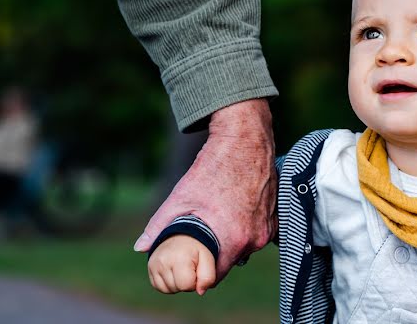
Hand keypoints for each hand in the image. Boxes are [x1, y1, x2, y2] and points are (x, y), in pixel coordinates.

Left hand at [135, 98, 276, 284]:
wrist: (245, 139)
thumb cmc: (214, 166)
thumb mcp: (182, 195)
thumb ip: (160, 224)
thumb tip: (141, 247)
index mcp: (233, 238)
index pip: (214, 277)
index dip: (199, 276)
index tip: (190, 267)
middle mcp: (255, 237)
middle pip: (230, 262)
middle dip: (214, 257)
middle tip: (200, 243)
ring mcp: (267, 227)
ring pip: (244, 247)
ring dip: (231, 241)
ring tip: (217, 223)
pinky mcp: (274, 216)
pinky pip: (257, 234)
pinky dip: (245, 229)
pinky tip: (234, 212)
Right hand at [148, 236, 216, 294]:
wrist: (183, 231)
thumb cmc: (198, 246)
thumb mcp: (208, 257)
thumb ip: (208, 276)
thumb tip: (200, 292)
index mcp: (179, 257)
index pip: (186, 285)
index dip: (195, 281)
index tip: (197, 268)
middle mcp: (163, 260)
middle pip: (177, 288)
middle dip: (186, 282)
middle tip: (189, 265)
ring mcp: (154, 263)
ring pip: (167, 289)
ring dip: (177, 283)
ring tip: (182, 266)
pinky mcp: (150, 266)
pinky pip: (158, 286)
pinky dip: (167, 283)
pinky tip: (173, 270)